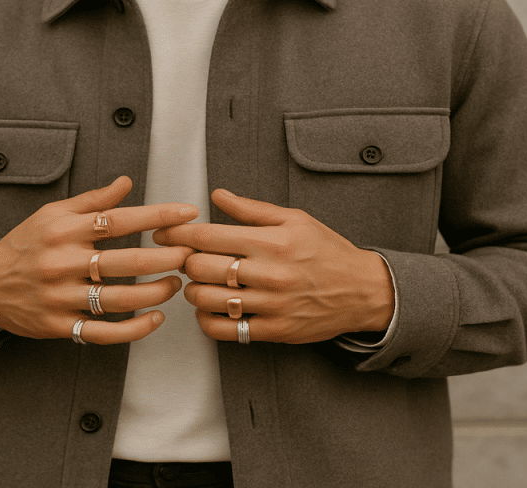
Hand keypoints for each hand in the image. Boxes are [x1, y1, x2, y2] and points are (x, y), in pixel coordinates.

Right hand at [0, 176, 196, 342]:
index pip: (119, 220)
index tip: (188, 212)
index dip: (158, 215)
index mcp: (64, 230)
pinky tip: (156, 318)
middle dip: (167, 258)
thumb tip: (127, 182)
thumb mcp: (52, 214)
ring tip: (176, 283)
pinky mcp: (59, 326)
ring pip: (120, 299)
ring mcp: (60, 298)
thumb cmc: (25, 244)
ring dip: (157, 293)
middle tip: (190, 254)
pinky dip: (135, 329)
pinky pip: (104, 332)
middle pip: (126, 263)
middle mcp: (62, 263)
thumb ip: (92, 201)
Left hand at [153, 189, 393, 344]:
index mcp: (272, 241)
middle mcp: (269, 273)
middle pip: (200, 267)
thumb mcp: (295, 219)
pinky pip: (224, 329)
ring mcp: (271, 305)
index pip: (207, 236)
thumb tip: (217, 195)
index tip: (163, 233)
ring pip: (207, 299)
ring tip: (197, 282)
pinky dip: (207, 319)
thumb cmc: (328, 251)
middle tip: (183, 258)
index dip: (177, 234)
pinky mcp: (274, 330)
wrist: (363, 290)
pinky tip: (210, 308)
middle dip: (183, 261)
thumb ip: (252, 209)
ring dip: (192, 290)